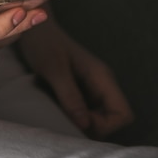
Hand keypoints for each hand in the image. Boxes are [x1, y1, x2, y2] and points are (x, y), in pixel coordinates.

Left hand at [18, 19, 132, 137]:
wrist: (34, 28)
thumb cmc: (43, 44)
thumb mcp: (54, 69)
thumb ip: (69, 95)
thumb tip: (85, 125)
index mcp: (102, 77)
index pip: (123, 114)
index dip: (106, 125)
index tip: (80, 122)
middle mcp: (102, 84)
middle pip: (114, 119)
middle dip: (95, 128)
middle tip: (68, 123)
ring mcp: (92, 88)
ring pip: (101, 118)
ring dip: (85, 125)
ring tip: (62, 120)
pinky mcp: (80, 90)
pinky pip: (87, 112)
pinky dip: (77, 118)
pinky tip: (60, 115)